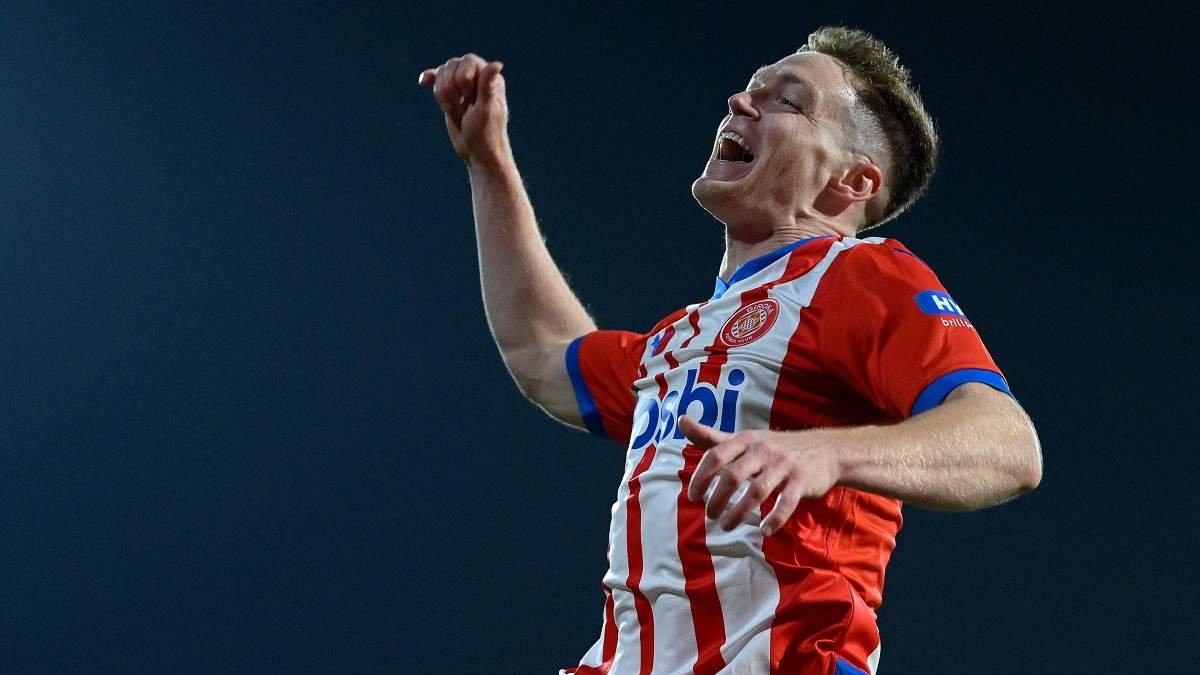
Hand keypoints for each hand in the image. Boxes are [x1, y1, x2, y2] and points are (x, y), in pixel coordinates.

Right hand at [418, 54, 509, 167]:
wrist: (478, 154)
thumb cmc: (486, 134)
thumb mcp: (486, 109)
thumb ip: (488, 85)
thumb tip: (498, 63)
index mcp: (490, 79)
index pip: (468, 60)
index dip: (462, 77)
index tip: (468, 96)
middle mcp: (477, 79)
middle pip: (452, 65)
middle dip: (449, 86)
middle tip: (461, 106)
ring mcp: (462, 87)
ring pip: (442, 73)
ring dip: (442, 92)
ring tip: (452, 109)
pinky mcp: (451, 96)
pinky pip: (436, 80)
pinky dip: (429, 79)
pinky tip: (423, 83)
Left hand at [680, 416, 841, 535]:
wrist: (825, 450)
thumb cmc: (775, 448)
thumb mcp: (744, 439)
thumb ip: (711, 436)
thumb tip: (681, 420)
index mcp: (746, 439)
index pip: (716, 455)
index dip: (701, 477)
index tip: (692, 496)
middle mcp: (763, 450)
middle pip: (733, 476)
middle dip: (717, 499)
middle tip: (709, 515)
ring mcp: (784, 465)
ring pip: (757, 491)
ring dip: (738, 512)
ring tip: (726, 526)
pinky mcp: (802, 481)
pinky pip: (786, 502)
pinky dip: (774, 518)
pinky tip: (763, 530)